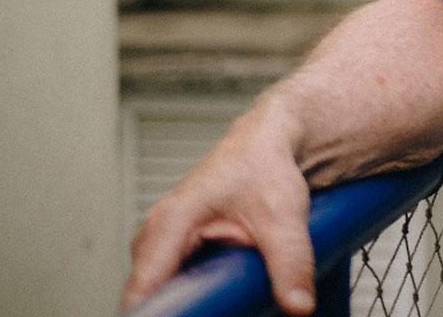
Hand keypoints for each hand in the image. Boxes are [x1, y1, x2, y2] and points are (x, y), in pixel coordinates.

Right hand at [123, 103, 316, 314]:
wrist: (269, 142)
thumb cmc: (265, 165)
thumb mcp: (284, 217)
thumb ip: (291, 263)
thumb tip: (299, 307)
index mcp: (170, 224)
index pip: (143, 290)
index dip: (157, 316)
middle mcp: (156, 235)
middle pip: (147, 295)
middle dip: (175, 312)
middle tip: (217, 315)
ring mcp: (163, 242)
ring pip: (160, 290)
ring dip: (185, 304)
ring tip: (221, 310)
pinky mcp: (177, 249)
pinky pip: (172, 281)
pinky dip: (191, 294)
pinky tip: (219, 305)